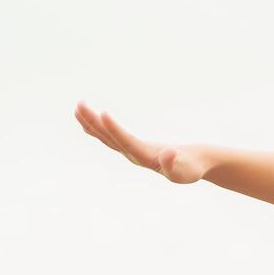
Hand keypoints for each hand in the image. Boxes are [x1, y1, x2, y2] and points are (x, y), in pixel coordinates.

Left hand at [74, 101, 208, 183]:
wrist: (195, 166)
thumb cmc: (192, 167)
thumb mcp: (187, 169)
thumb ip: (175, 163)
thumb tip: (168, 154)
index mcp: (145, 158)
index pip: (126, 142)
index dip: (114, 129)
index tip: (103, 113)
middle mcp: (133, 156)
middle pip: (109, 139)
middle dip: (94, 123)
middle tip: (80, 105)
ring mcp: (130, 152)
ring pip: (106, 137)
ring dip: (91, 122)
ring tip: (78, 106)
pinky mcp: (132, 147)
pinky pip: (110, 136)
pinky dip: (98, 127)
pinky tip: (88, 119)